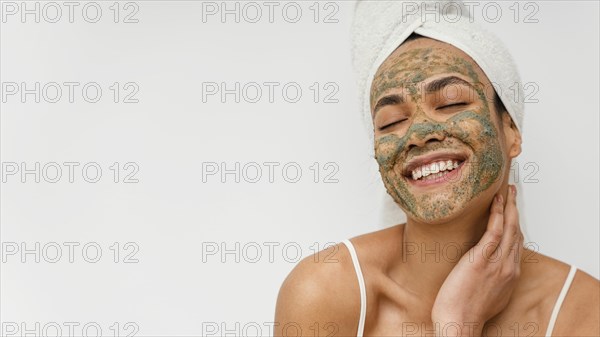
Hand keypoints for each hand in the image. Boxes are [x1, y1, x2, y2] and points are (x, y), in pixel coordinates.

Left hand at [431, 185, 523, 335]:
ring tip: (505, 190)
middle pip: (516, 231)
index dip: (515, 224)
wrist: (459, 322)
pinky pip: (494, 232)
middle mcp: (508, 266)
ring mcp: (497, 263)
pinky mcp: (481, 259)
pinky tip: (496, 202)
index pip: (516, 243)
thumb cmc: (466, 311)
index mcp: (510, 274)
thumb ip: (490, 277)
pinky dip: (497, 214)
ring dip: (508, 206)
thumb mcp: (487, 293)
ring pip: (509, 228)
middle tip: (512, 192)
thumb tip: (482, 267)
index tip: (512, 211)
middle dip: (515, 209)